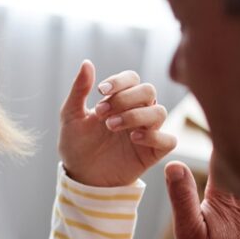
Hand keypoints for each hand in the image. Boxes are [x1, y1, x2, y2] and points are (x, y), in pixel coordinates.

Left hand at [58, 60, 176, 186]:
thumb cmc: (76, 144)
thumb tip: (86, 63)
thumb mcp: (71, 116)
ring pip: (160, 112)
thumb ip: (79, 90)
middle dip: (125, 98)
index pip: (132, 79)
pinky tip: (133, 138)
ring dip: (136, 115)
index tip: (100, 91)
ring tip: (111, 126)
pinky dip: (155, 136)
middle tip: (102, 113)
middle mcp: (137, 112)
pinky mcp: (153, 152)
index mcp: (120, 100)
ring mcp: (147, 131)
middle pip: (148, 91)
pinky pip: (168, 140)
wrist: (79, 176)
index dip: (120, 81)